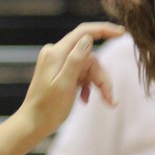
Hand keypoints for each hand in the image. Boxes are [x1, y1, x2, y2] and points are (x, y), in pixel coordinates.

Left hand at [16, 22, 123, 137]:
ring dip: (97, 84)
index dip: (104, 30)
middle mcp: (56, 54)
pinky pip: (80, 74)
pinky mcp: (59, 72)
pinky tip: (85, 99)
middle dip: (102, 76)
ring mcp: (57, 63)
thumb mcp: (65, 84)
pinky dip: (87, 85)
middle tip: (110, 97)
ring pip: (87, 67)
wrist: (32, 124)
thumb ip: (76, 60)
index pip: (84, 32)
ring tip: (106, 102)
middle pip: (90, 57)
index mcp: (56, 53)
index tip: (122, 33)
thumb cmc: (48, 108)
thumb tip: (88, 38)